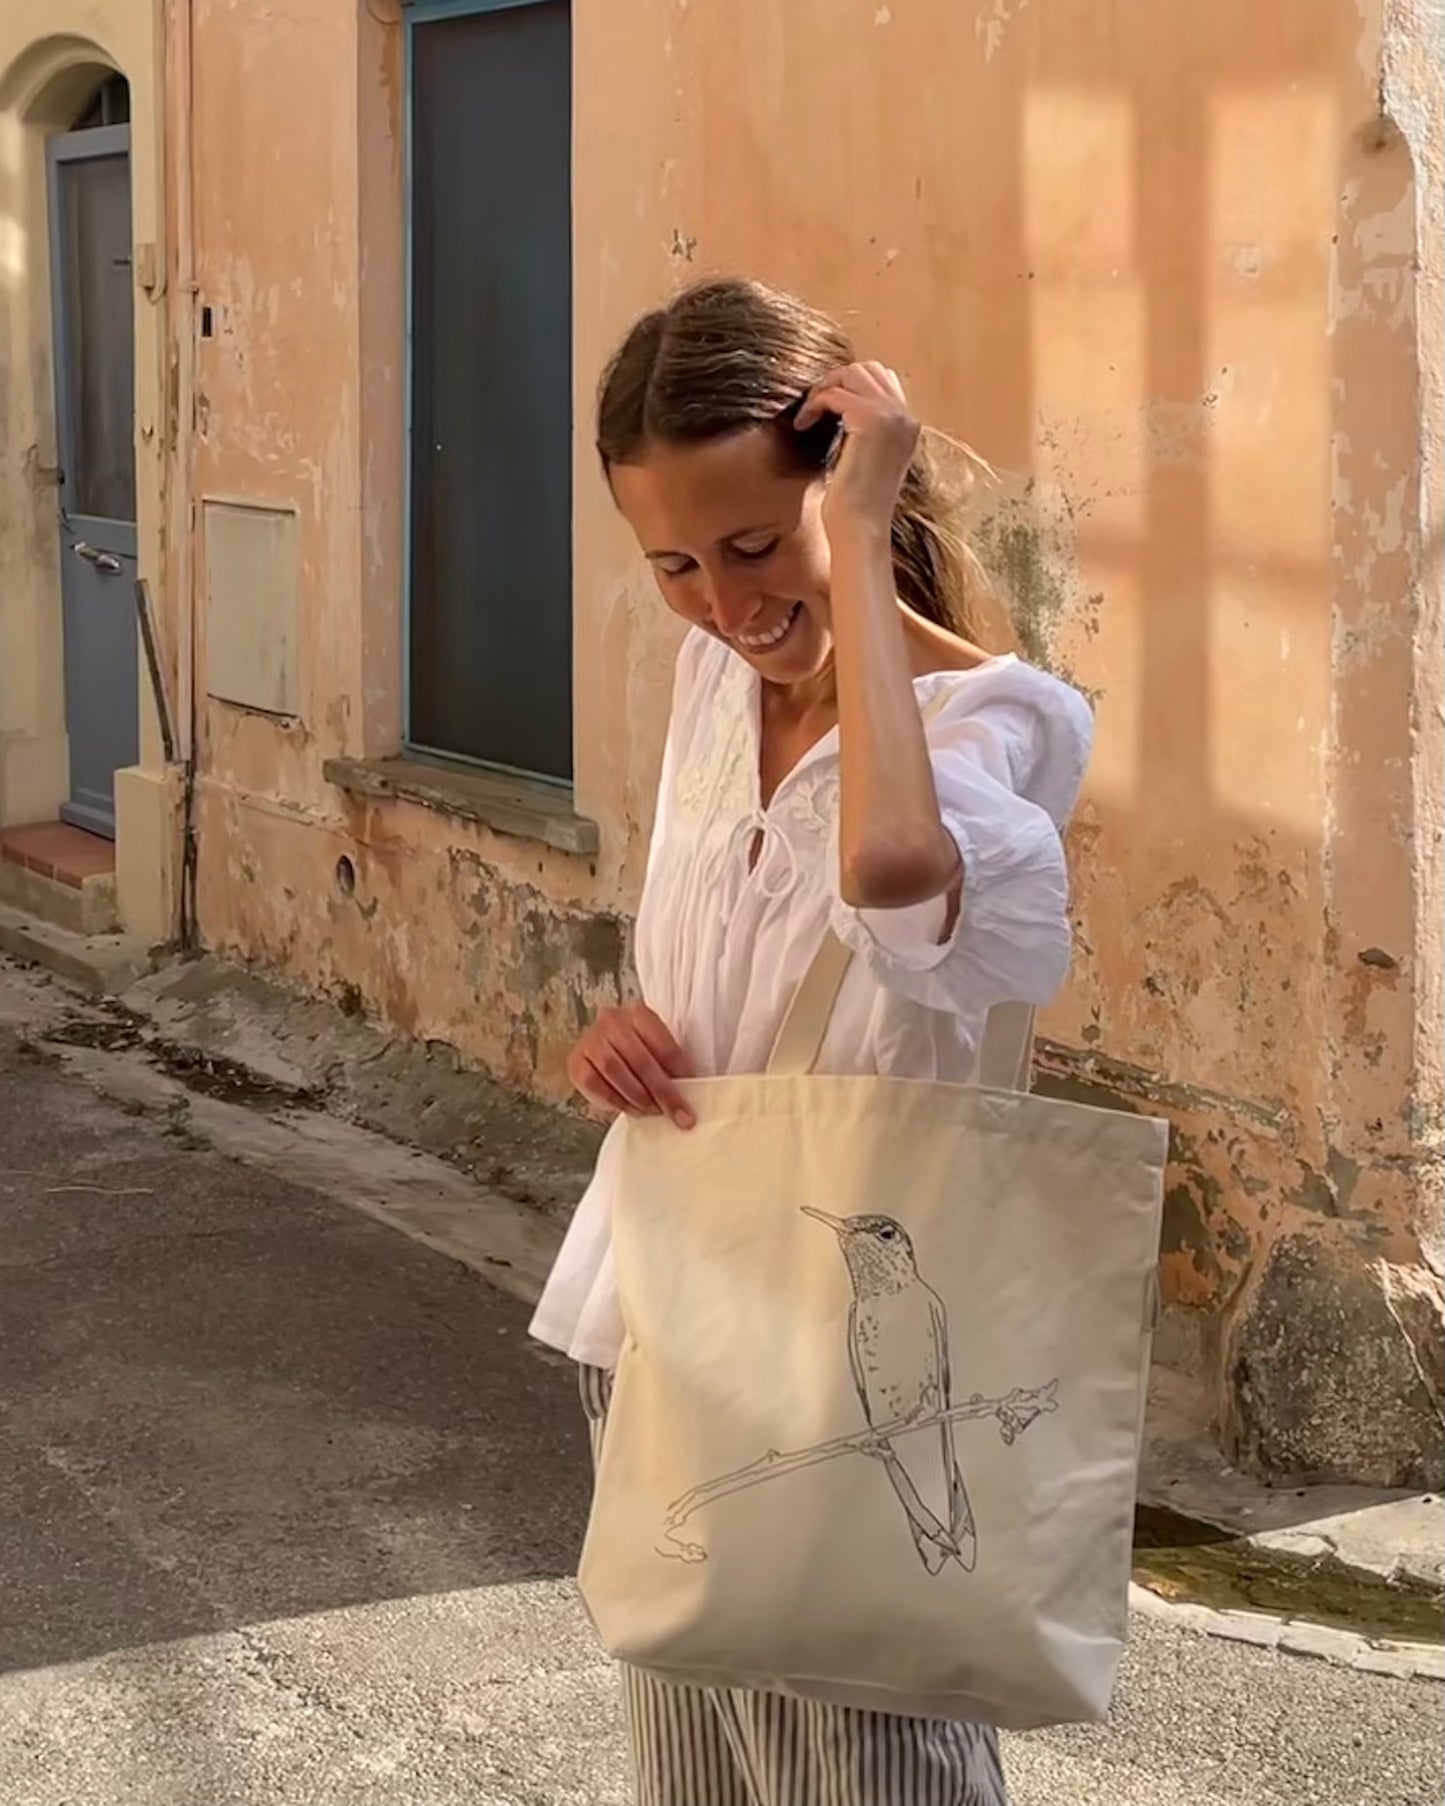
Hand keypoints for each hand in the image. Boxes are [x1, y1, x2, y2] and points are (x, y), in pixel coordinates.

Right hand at [568, 1003, 696, 1128]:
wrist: (603, 1050)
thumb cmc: (635, 1051)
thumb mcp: (655, 1049)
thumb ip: (669, 1066)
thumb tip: (688, 1094)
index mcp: (639, 1013)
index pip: (663, 1044)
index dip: (680, 1074)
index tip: (691, 1098)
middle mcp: (612, 1021)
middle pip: (641, 1060)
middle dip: (662, 1093)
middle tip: (679, 1115)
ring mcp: (591, 1039)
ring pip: (615, 1070)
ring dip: (638, 1097)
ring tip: (653, 1111)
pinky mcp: (576, 1061)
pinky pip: (596, 1085)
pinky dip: (616, 1101)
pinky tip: (631, 1108)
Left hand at [796, 362, 919, 540]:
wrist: (861, 529)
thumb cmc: (858, 506)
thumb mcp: (866, 461)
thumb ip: (864, 433)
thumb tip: (840, 410)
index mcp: (908, 427)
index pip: (882, 381)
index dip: (849, 386)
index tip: (826, 407)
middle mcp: (906, 417)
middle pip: (868, 369)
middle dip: (835, 381)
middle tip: (813, 406)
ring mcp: (892, 417)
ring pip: (852, 374)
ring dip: (823, 389)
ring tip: (807, 415)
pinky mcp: (870, 421)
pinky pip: (834, 394)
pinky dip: (814, 405)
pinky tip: (802, 425)